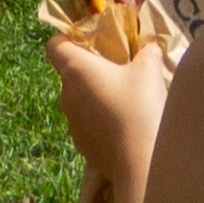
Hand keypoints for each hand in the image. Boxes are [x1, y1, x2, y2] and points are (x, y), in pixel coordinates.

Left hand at [37, 5, 170, 202]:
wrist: (142, 164)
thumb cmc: (140, 107)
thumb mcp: (149, 70)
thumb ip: (146, 52)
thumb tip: (149, 47)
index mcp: (75, 70)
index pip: (54, 45)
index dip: (68, 39)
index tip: (90, 41)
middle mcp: (66, 96)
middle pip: (71, 74)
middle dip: (91, 71)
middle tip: (119, 70)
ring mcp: (72, 125)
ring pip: (80, 102)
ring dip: (97, 98)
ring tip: (126, 102)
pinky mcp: (83, 148)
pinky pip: (89, 126)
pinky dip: (102, 123)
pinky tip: (126, 127)